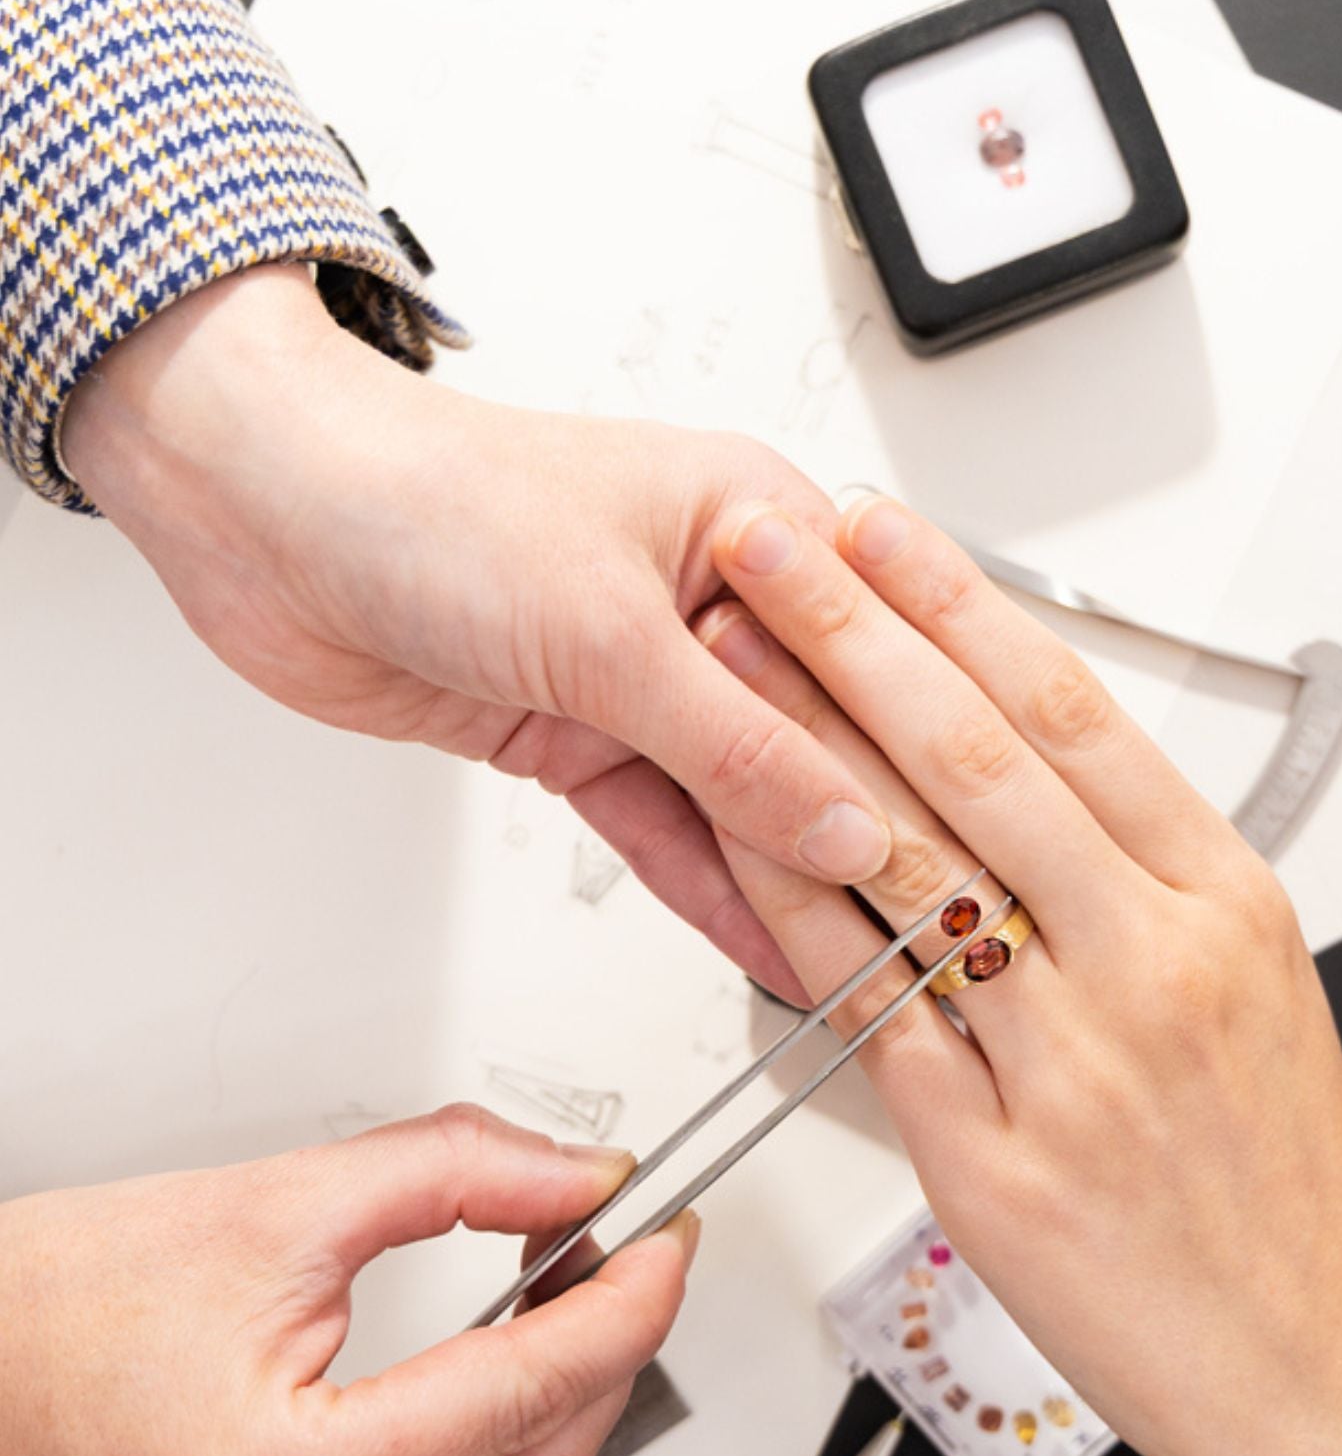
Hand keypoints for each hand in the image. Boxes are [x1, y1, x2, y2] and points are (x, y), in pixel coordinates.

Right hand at [0, 1105, 695, 1455]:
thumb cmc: (67, 1312)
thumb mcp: (279, 1204)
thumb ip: (456, 1173)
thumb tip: (580, 1174)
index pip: (532, 1386)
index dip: (632, 1296)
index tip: (674, 1237)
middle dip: (612, 1343)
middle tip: (633, 1244)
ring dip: (567, 1396)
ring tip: (575, 1288)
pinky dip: (507, 1446)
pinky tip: (516, 1370)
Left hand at [60, 265, 891, 995]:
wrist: (262, 517)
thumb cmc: (428, 495)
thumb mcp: (612, 626)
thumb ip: (739, 744)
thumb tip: (844, 827)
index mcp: (757, 526)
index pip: (878, 662)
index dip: (923, 762)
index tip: (966, 854)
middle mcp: (714, 598)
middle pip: (816, 737)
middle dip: (858, 833)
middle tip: (921, 931)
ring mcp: (646, 672)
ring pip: (741, 793)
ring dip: (787, 875)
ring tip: (857, 960)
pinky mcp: (581, 730)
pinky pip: (665, 822)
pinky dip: (708, 883)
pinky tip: (762, 938)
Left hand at [691, 495, 1341, 1455]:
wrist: (1324, 1365)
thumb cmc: (1282, 1180)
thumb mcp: (1250, 986)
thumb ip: (1136, 877)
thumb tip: (1030, 778)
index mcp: (1220, 897)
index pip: (1071, 708)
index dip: (960, 604)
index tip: (886, 532)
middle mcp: (1151, 959)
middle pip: (979, 755)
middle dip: (859, 633)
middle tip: (777, 545)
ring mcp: (1071, 1057)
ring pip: (914, 858)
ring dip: (804, 740)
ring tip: (731, 654)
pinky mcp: (992, 1155)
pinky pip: (869, 1001)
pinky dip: (794, 908)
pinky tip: (736, 833)